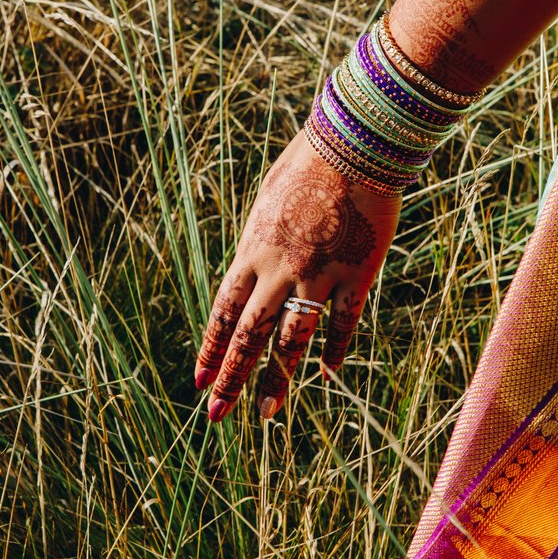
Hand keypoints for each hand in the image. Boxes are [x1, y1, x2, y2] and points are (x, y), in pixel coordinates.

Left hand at [194, 132, 400, 421]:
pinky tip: (327, 372)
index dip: (211, 350)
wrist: (353, 144)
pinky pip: (343, 322)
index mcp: (252, 251)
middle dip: (231, 379)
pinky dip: (334, 349)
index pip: (223, 313)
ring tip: (266, 411)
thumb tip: (250, 270)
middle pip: (250, 336)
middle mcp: (279, 270)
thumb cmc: (306, 165)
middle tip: (218, 414)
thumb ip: (257, 244)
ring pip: (293, 340)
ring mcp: (319, 275)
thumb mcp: (265, 203)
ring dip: (278, 379)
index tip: (200, 381)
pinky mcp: (357, 273)